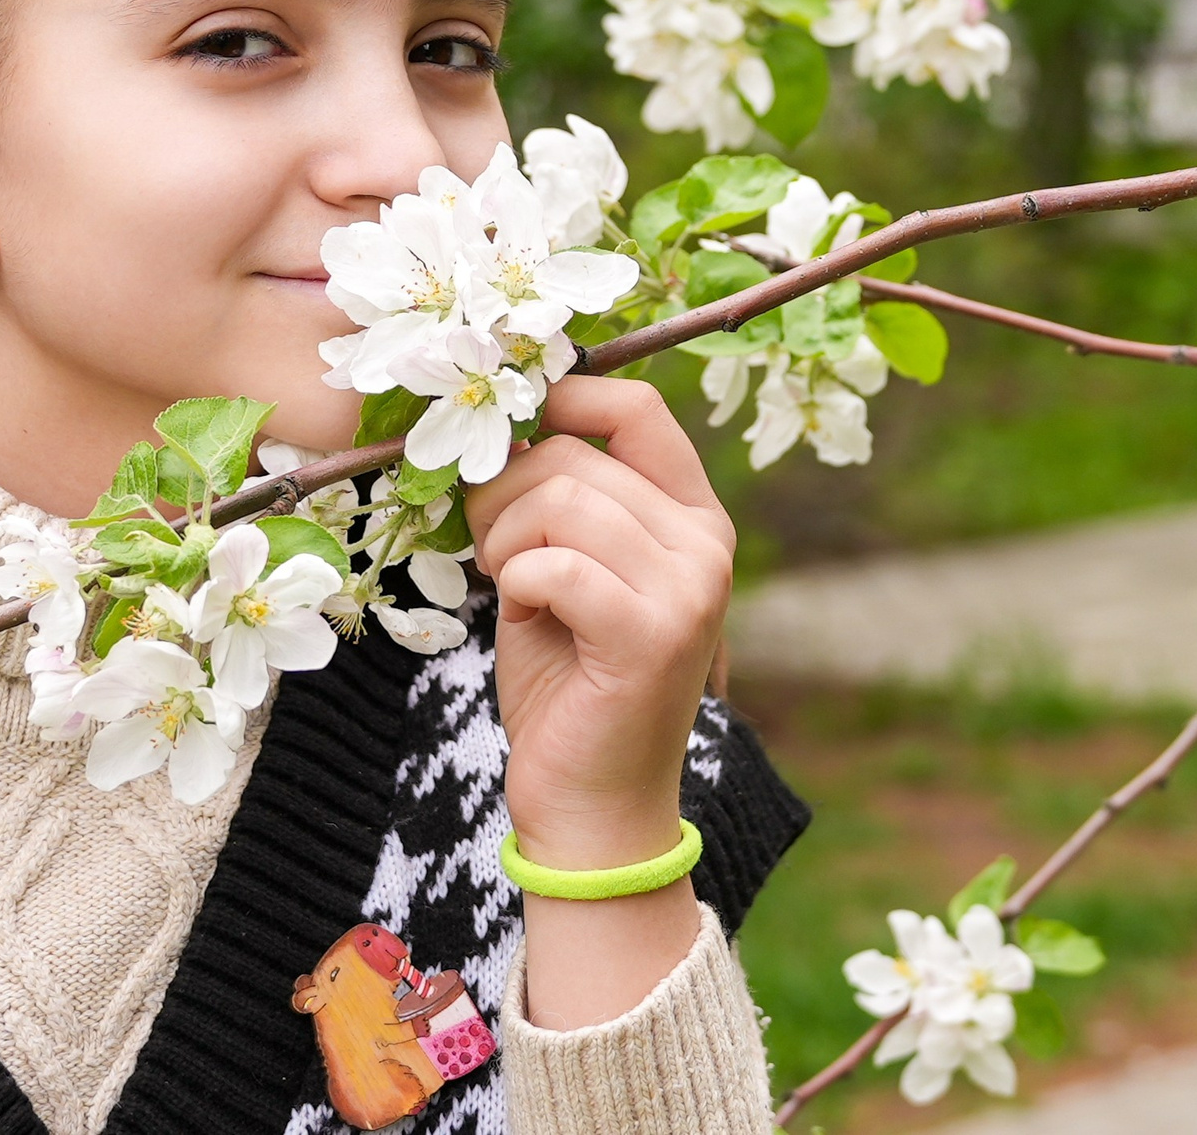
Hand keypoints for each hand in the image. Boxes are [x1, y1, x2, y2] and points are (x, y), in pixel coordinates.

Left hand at [464, 375, 733, 876]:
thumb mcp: (562, 567)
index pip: (638, 407)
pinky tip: (524, 618)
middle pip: (577, 456)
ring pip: (561, 503)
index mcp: (692, 517)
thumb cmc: (565, 680)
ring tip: (510, 588)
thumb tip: (502, 415)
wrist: (589, 801)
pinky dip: (516, 585)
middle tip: (490, 552)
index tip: (506, 429)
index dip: (561, 396)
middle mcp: (706, 544)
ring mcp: (690, 589)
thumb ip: (556, 495)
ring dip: (504, 542)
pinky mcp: (655, 636)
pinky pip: (554, 566)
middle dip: (502, 493)